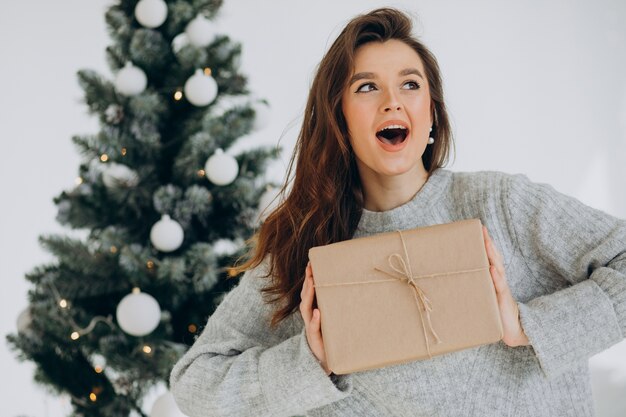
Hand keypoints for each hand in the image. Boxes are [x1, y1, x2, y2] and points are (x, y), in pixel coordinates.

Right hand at [299, 261, 331, 374]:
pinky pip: (314, 329)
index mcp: (315, 311)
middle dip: (307, 283)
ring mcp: (311, 328)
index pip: (309, 291)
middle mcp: (311, 317)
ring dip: (309, 295)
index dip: (309, 278)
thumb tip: (356, 289)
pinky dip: (315, 320)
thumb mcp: (337, 320)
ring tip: (312, 283)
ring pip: (306, 308)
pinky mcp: (315, 340)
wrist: (329, 361)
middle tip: (311, 269)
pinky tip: (318, 313)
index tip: (311, 263)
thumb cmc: (334, 338)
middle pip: (305, 296)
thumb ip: (340, 308)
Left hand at [483, 225, 529, 346]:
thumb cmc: (494, 312)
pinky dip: (497, 278)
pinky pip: (500, 288)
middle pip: (495, 258)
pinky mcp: (503, 300)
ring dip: (492, 255)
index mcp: (494, 279)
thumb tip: (453, 277)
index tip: (479, 230)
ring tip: (486, 242)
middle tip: (482, 230)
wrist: (511, 330)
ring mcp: (502, 289)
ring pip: (498, 269)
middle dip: (489, 244)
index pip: (491, 258)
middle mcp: (499, 281)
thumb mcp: (481, 296)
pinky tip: (493, 270)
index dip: (486, 244)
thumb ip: (473, 286)